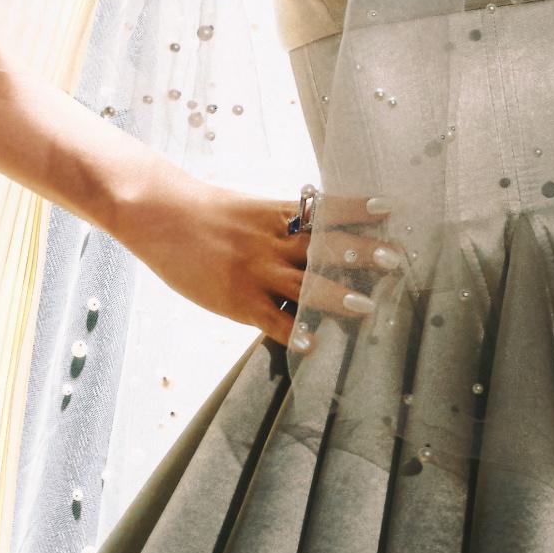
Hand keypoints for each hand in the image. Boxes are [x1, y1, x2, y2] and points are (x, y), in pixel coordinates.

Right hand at [116, 167, 401, 340]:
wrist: (157, 216)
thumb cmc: (203, 213)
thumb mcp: (248, 209)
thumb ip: (281, 224)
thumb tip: (317, 237)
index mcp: (276, 214)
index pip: (325, 209)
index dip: (358, 208)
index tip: (389, 207)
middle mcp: (271, 241)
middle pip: (325, 247)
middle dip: (363, 254)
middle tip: (395, 259)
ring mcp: (255, 271)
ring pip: (305, 285)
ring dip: (339, 297)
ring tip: (368, 307)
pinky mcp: (237, 300)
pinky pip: (272, 320)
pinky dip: (295, 333)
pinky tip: (314, 345)